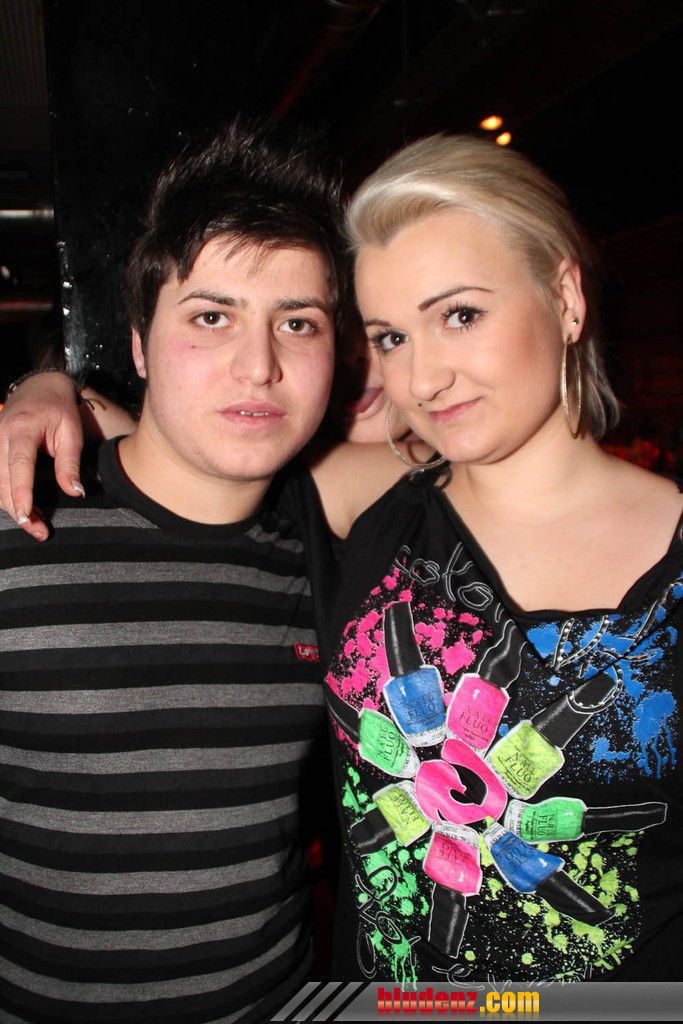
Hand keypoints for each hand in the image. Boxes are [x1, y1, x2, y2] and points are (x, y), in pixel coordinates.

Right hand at [0, 372, 84, 539]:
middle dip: (19, 511)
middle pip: (2, 481)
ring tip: (36, 525)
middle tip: (40, 532)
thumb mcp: (71, 433)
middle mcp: (0, 436)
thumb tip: (74, 493)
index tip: (27, 515)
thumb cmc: (59, 409)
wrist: (39, 387)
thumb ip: (69, 463)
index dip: (21, 493)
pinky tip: (25, 510)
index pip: (18, 465)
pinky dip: (7, 497)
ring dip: (12, 508)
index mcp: (22, 429)